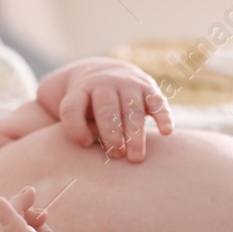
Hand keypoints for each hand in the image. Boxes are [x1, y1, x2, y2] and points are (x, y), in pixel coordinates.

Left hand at [57, 60, 173, 162]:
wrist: (103, 72)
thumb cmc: (83, 103)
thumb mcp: (69, 108)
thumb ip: (70, 126)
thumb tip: (66, 144)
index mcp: (80, 89)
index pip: (73, 107)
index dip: (75, 127)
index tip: (83, 145)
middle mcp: (104, 84)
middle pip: (106, 109)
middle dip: (111, 134)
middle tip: (115, 156)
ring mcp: (128, 84)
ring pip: (132, 109)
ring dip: (135, 134)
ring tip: (136, 158)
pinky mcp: (149, 88)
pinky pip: (158, 102)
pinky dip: (164, 116)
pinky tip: (167, 133)